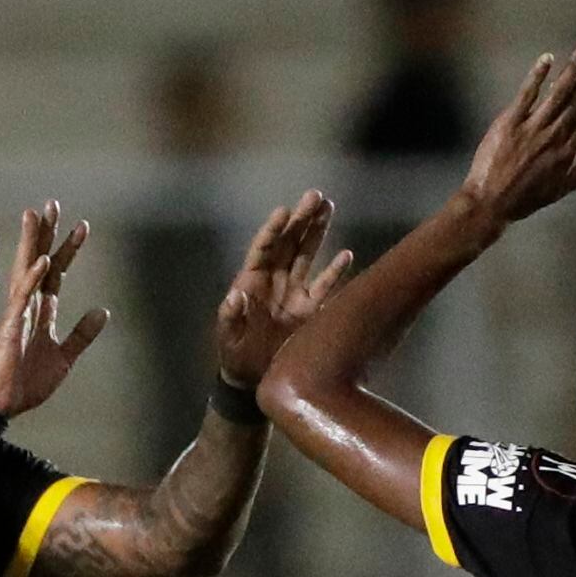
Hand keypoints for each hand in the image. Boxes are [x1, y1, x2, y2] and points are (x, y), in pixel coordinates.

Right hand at [0, 201, 111, 416]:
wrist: (4, 405)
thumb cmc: (27, 383)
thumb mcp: (64, 356)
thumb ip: (81, 334)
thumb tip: (101, 312)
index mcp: (40, 312)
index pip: (55, 273)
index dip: (68, 250)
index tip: (82, 227)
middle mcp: (28, 307)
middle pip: (38, 261)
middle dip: (46, 233)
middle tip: (52, 204)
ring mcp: (18, 314)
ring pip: (26, 270)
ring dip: (33, 242)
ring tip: (37, 215)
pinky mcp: (10, 327)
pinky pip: (23, 298)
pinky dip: (32, 278)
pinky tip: (41, 259)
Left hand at [211, 191, 354, 386]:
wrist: (254, 380)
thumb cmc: (235, 357)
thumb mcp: (229, 338)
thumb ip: (231, 317)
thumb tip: (235, 295)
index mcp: (251, 282)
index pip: (263, 248)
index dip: (273, 229)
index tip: (284, 211)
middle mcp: (274, 281)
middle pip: (289, 243)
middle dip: (301, 219)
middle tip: (315, 195)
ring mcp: (294, 292)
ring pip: (307, 255)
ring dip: (317, 231)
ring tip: (328, 205)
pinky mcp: (311, 309)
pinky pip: (326, 286)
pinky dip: (335, 271)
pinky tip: (346, 255)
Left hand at [459, 48, 575, 226]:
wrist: (488, 204)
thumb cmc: (522, 200)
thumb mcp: (558, 190)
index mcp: (567, 151)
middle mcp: (554, 136)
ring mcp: (532, 128)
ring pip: (559, 92)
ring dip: (573, 69)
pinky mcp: (509, 123)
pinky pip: (526, 94)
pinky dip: (537, 75)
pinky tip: (548, 58)